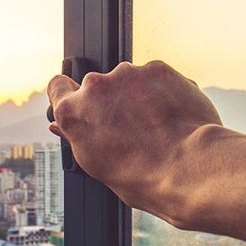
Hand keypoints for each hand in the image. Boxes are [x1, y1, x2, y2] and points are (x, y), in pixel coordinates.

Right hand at [46, 60, 222, 219]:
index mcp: (72, 112)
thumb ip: (78, 137)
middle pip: (97, 87)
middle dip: (110, 101)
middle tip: (129, 128)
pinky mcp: (158, 68)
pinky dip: (162, 91)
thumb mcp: (97, 165)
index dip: (69, 95)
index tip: (82, 104)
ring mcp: (127, 74)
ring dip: (138, 96)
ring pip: (129, 81)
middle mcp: (95, 86)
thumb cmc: (142, 177)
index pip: (57, 87)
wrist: (188, 168)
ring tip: (157, 126)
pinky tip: (172, 116)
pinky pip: (155, 77)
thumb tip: (62, 125)